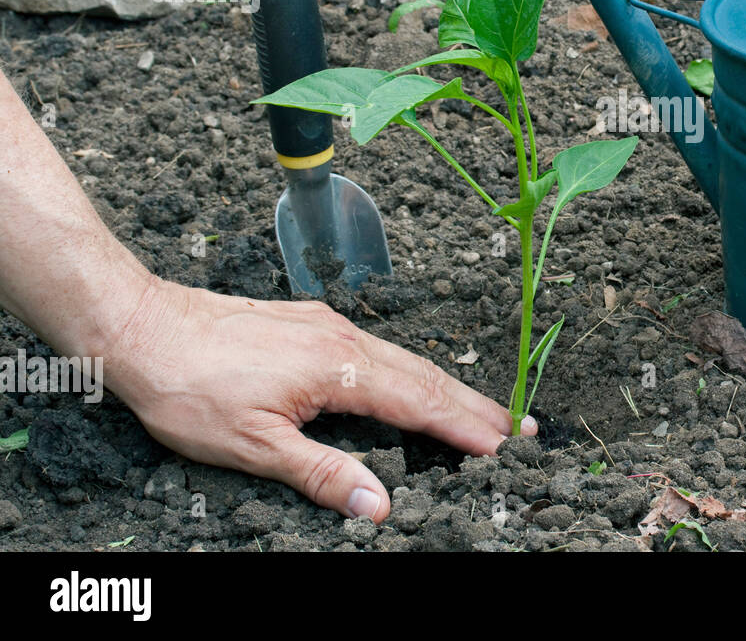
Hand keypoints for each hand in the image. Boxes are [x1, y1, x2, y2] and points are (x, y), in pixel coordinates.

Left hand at [104, 276, 533, 521]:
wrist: (142, 326)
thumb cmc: (190, 387)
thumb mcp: (254, 446)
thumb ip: (323, 473)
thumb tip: (380, 504)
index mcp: (338, 369)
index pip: (418, 403)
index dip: (465, 427)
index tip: (505, 446)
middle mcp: (345, 340)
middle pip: (425, 376)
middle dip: (475, 404)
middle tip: (521, 427)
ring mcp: (330, 327)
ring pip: (405, 360)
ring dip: (448, 388)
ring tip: (484, 410)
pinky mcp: (312, 324)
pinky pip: (380, 349)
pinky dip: (413, 372)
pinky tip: (416, 382)